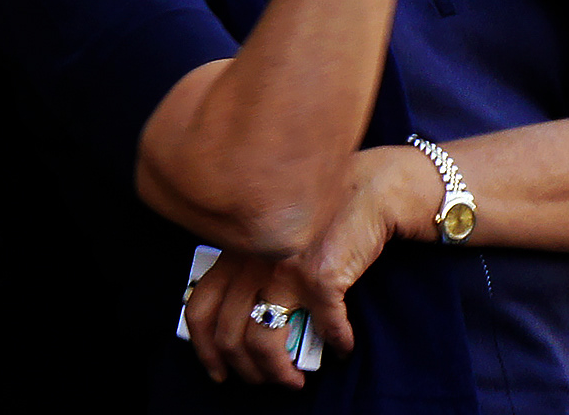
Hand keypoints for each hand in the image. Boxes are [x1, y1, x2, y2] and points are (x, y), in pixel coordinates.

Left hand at [182, 147, 421, 386]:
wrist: (370, 188)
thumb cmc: (322, 215)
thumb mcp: (272, 235)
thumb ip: (250, 268)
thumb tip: (240, 322)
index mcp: (235, 250)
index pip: (198, 307)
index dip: (205, 348)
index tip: (219, 369)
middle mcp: (252, 259)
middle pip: (228, 334)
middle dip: (246, 370)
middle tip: (266, 381)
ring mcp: (285, 268)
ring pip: (263, 341)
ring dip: (279, 372)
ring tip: (295, 380)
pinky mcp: (322, 277)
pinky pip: (325, 329)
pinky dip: (336, 345)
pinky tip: (342, 347)